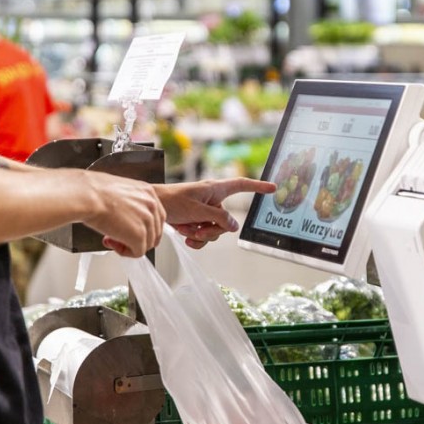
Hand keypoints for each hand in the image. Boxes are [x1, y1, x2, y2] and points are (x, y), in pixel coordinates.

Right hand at [82, 173, 165, 256]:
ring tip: (112, 238)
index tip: (129, 229)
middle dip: (136, 238)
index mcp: (148, 192)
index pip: (157, 218)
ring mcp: (147, 221)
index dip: (142, 227)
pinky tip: (112, 243)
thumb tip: (127, 218)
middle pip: (154, 232)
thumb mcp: (119, 191)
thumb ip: (129, 204)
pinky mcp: (139, 236)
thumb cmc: (94, 191)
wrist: (86, 195)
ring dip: (129, 245)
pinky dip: (125, 252)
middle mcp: (151, 205)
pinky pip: (138, 253)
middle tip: (118, 236)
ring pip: (147, 244)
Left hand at [155, 178, 275, 248]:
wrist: (151, 207)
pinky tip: (185, 236)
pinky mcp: (196, 220)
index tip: (272, 188)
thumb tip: (233, 226)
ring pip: (215, 231)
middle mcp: (212, 200)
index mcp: (215, 189)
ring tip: (186, 230)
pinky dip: (195, 238)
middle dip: (212, 230)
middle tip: (197, 230)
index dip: (257, 186)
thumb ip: (218, 218)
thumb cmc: (171, 201)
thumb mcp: (197, 211)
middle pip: (226, 220)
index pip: (241, 185)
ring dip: (201, 235)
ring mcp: (205, 211)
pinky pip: (204, 235)